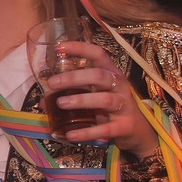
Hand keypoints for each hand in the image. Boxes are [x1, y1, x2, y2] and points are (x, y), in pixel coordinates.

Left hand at [42, 40, 159, 159]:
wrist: (138, 131)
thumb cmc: (111, 109)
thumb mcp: (94, 97)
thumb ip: (72, 94)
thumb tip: (42, 101)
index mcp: (111, 73)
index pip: (98, 54)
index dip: (80, 48)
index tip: (60, 47)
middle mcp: (120, 86)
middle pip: (99, 76)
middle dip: (74, 78)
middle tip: (52, 83)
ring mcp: (124, 106)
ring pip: (105, 100)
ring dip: (81, 100)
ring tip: (61, 103)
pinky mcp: (124, 126)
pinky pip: (105, 129)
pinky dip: (87, 132)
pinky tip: (71, 135)